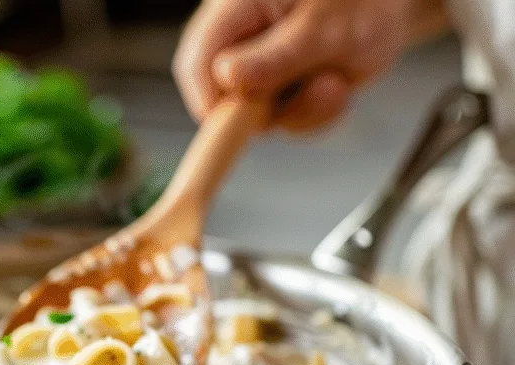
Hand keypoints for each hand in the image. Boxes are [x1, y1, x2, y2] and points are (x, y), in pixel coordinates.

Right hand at [174, 0, 445, 132]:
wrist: (396, 5)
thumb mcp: (324, 28)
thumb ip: (275, 55)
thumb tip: (226, 77)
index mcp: (237, 6)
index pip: (196, 60)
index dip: (208, 99)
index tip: (236, 125)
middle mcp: (240, 39)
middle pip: (219, 94)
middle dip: (267, 109)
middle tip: (315, 90)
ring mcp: (257, 67)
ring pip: (255, 117)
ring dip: (300, 112)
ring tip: (336, 83)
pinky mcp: (277, 89)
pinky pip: (282, 122)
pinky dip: (313, 116)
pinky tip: (337, 88)